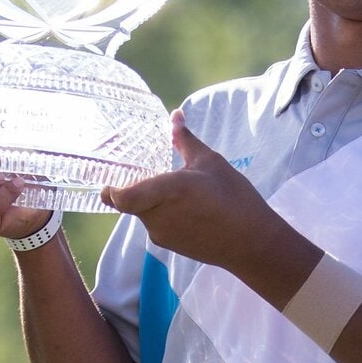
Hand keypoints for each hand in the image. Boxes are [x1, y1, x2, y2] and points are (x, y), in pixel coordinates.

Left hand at [101, 113, 286, 272]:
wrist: (252, 243)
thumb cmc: (234, 198)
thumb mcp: (210, 162)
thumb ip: (185, 140)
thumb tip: (175, 115)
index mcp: (165, 191)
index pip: (121, 197)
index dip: (110, 191)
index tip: (110, 181)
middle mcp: (157, 216)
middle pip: (130, 204)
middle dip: (135, 191)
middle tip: (148, 176)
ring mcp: (163, 234)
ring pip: (144, 216)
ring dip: (151, 204)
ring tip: (176, 192)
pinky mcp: (172, 247)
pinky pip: (158, 227)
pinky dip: (164, 216)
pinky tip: (187, 209)